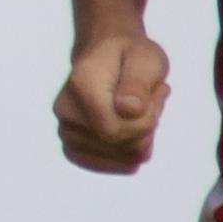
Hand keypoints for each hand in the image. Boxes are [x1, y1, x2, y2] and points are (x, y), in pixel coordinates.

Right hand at [57, 30, 168, 174]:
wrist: (107, 56)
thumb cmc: (130, 55)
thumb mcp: (146, 58)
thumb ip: (138, 83)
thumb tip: (128, 110)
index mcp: (81, 85)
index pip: (116, 131)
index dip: (147, 121)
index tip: (157, 93)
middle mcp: (65, 111)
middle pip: (121, 146)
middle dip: (148, 127)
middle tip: (151, 98)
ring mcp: (65, 131)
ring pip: (121, 157)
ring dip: (141, 137)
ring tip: (139, 109)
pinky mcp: (72, 147)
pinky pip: (110, 166)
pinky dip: (129, 151)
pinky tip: (131, 128)